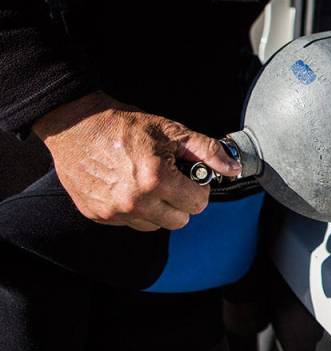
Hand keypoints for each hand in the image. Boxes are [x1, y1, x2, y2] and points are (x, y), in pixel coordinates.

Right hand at [33, 92, 240, 230]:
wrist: (77, 125)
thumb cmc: (124, 126)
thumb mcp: (171, 131)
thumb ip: (207, 150)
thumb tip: (233, 167)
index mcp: (156, 180)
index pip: (198, 204)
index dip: (197, 188)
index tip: (188, 176)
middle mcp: (135, 201)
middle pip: (179, 221)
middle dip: (180, 202)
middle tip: (170, 180)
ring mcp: (114, 211)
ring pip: (155, 225)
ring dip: (158, 209)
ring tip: (148, 183)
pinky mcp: (98, 215)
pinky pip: (130, 223)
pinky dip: (135, 210)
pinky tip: (128, 187)